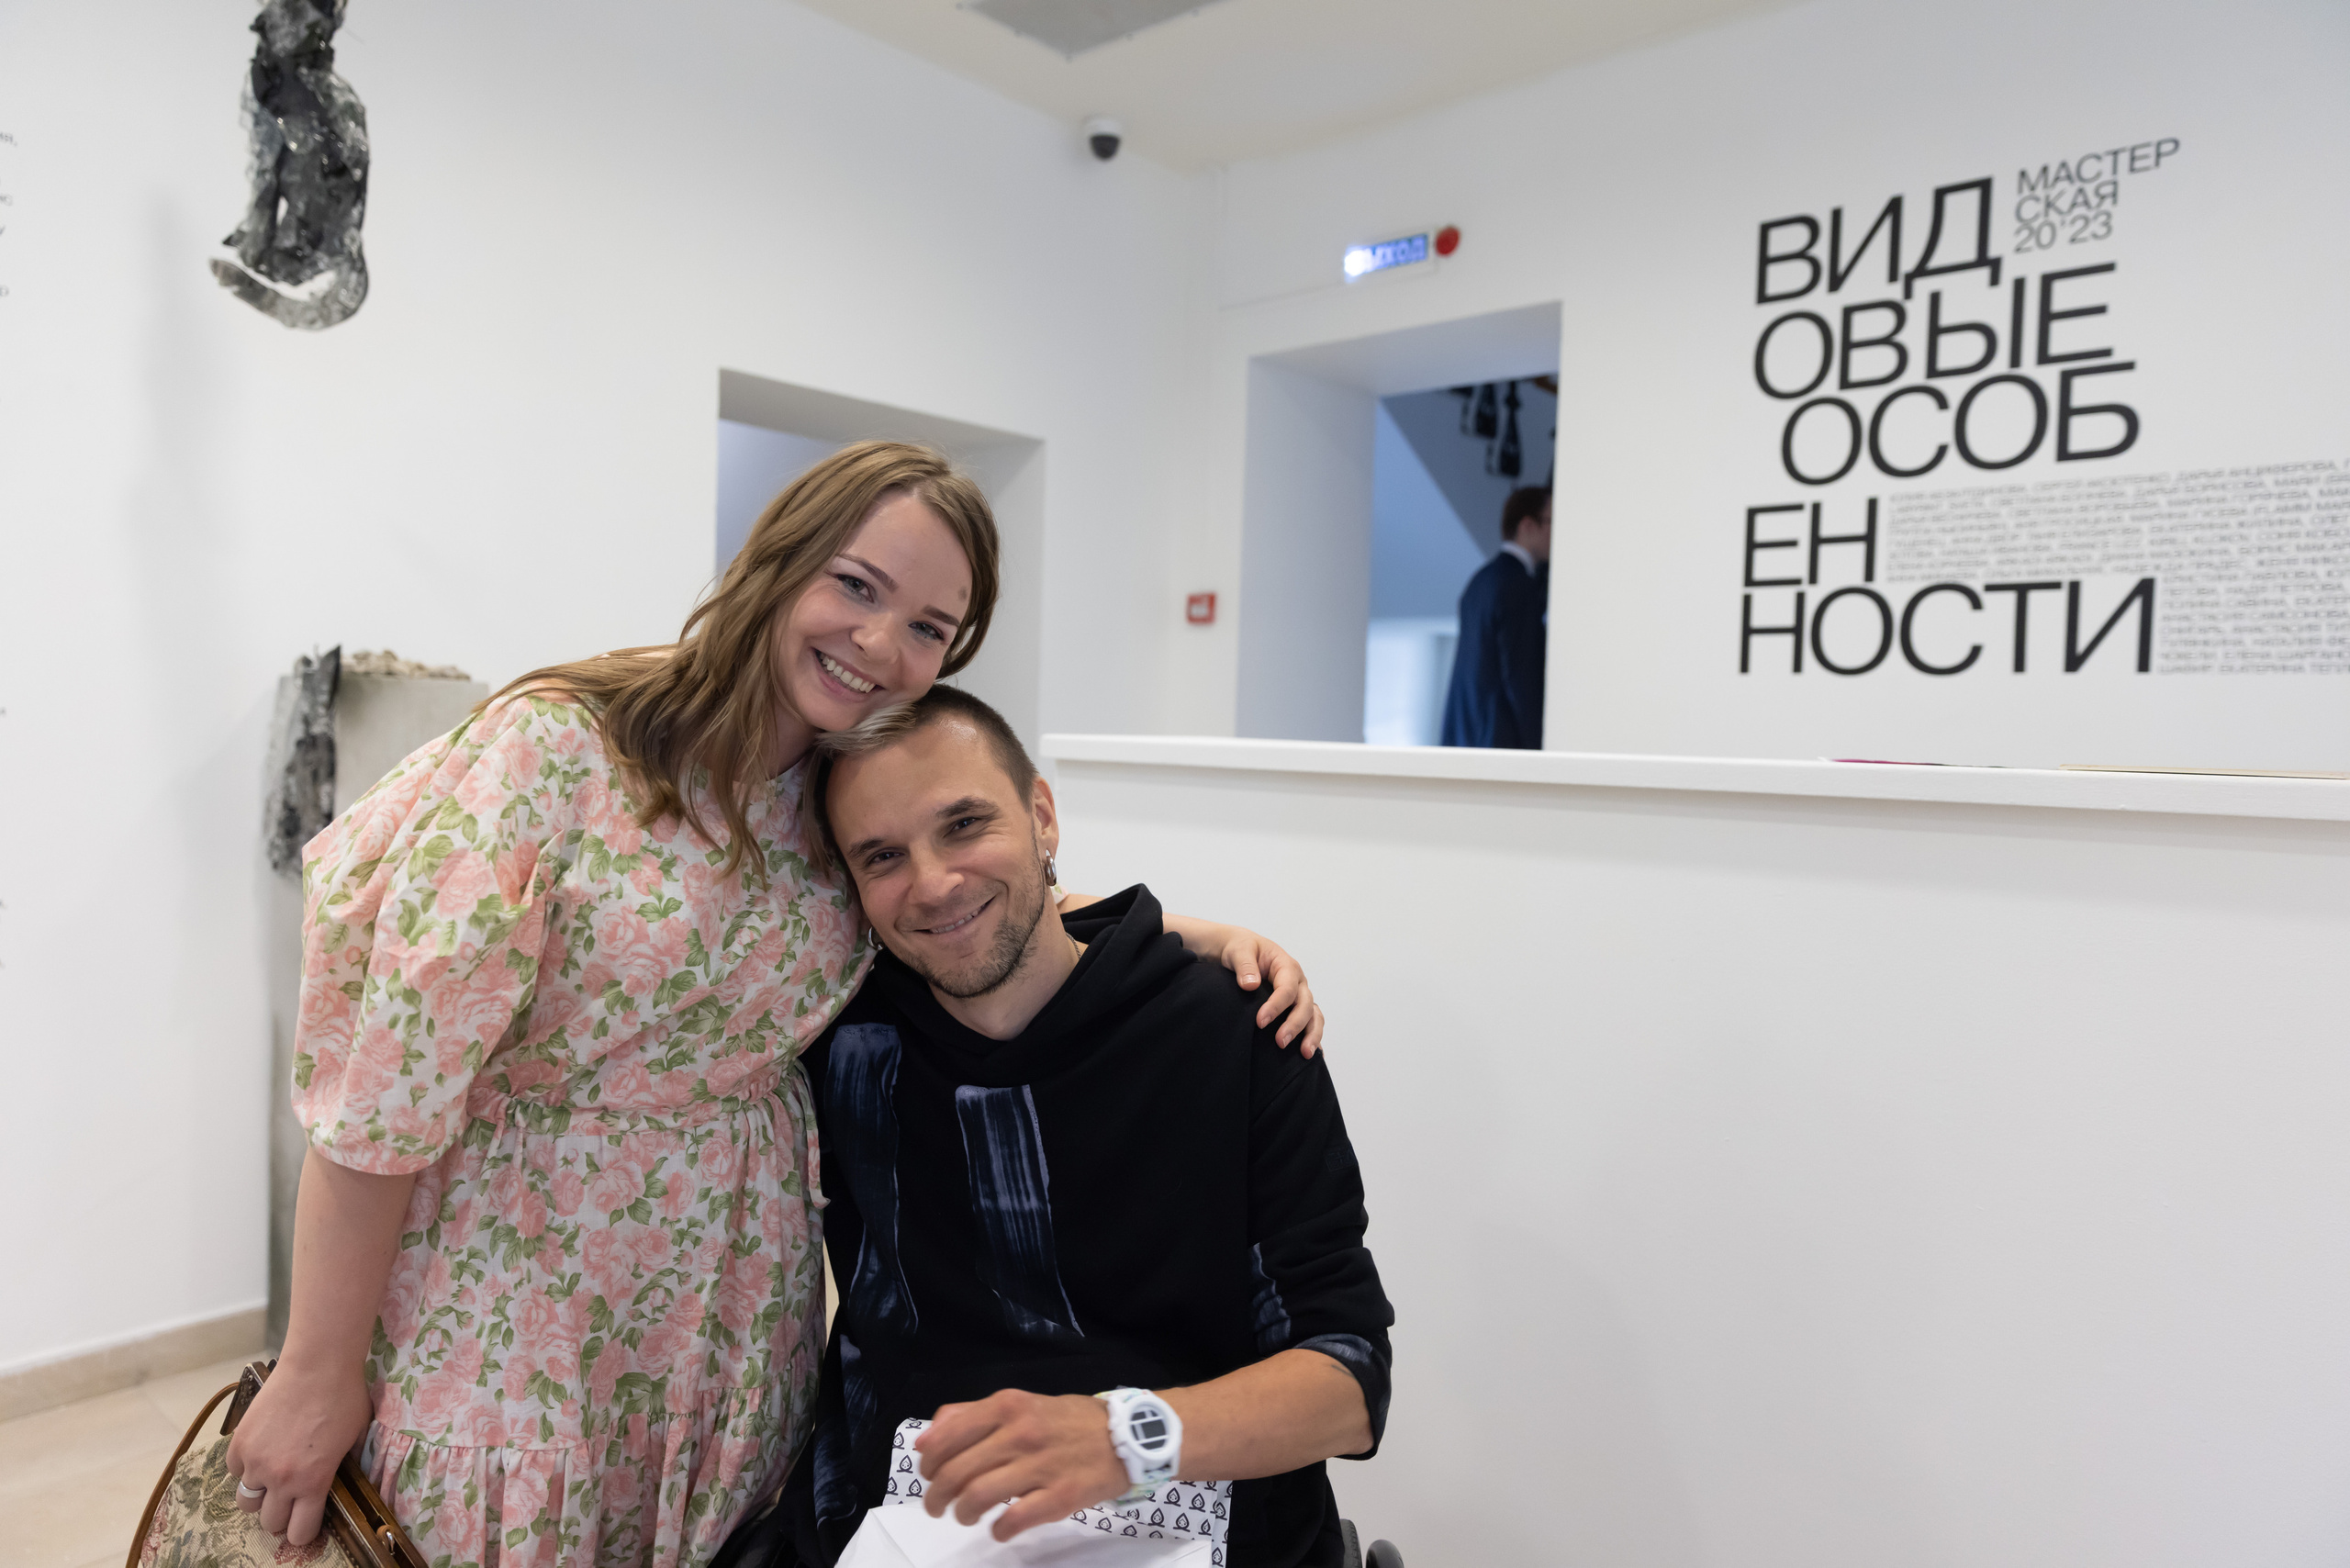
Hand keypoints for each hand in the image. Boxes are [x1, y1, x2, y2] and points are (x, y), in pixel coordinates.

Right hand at [223, 1359, 373, 1545]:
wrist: (318, 1364)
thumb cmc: (345, 1397)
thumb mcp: (355, 1438)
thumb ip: (341, 1467)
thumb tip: (335, 1482)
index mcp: (313, 1482)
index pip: (300, 1533)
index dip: (305, 1531)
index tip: (308, 1521)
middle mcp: (280, 1479)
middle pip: (269, 1522)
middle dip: (281, 1515)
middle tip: (290, 1497)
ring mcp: (256, 1461)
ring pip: (246, 1501)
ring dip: (259, 1494)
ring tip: (272, 1477)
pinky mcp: (239, 1443)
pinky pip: (234, 1471)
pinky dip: (245, 1467)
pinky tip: (261, 1451)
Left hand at [915, 1390, 1130, 1540]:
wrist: (1126, 1436)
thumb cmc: (1066, 1422)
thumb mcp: (1019, 1403)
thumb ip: (969, 1415)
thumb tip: (924, 1441)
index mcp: (1007, 1405)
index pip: (947, 1436)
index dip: (929, 1463)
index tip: (929, 1476)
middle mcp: (1021, 1431)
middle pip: (957, 1471)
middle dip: (937, 1496)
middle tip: (938, 1507)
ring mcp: (1042, 1465)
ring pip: (978, 1496)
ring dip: (962, 1513)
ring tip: (965, 1516)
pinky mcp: (1061, 1496)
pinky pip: (1014, 1519)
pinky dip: (998, 1530)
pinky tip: (999, 1529)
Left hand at [1213, 927, 1323, 1056]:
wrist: (1240, 952)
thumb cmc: (1241, 949)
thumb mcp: (1239, 951)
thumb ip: (1245, 966)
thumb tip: (1251, 985)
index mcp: (1286, 965)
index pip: (1287, 988)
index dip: (1276, 1006)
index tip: (1260, 1022)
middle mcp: (1298, 981)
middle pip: (1304, 1005)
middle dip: (1295, 1025)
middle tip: (1279, 1042)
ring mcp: (1299, 995)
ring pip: (1313, 1015)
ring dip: (1311, 1034)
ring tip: (1305, 1055)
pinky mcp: (1295, 1006)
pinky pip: (1310, 1021)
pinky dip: (1313, 1036)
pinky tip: (1310, 1054)